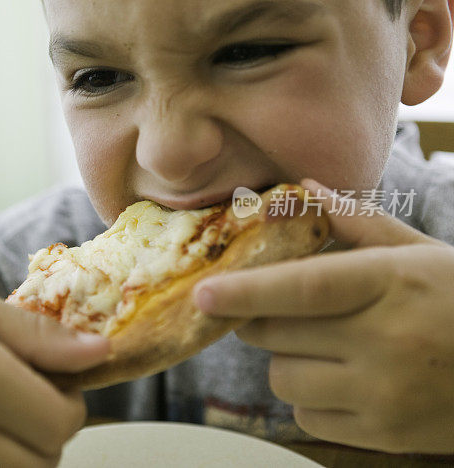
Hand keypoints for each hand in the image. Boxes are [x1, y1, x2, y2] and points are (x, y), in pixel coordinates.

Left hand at [193, 179, 453, 453]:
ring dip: (285, 360)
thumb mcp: (420, 252)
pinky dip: (310, 398)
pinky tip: (342, 379)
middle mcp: (387, 339)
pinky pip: (307, 417)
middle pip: (276, 333)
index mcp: (392, 282)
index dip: (246, 291)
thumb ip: (357, 221)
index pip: (304, 287)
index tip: (200, 294)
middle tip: (278, 308)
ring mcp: (386, 393)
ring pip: (283, 378)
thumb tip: (303, 188)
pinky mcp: (386, 434)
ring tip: (321, 346)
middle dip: (259, 318)